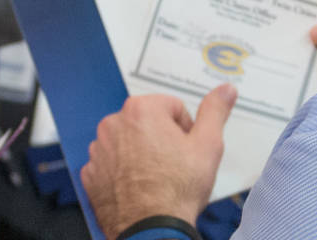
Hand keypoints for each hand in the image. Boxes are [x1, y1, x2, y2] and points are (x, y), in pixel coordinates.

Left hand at [82, 86, 235, 237]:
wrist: (150, 230)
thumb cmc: (178, 190)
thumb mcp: (208, 146)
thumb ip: (215, 112)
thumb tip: (225, 90)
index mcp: (141, 110)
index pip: (172, 107)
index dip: (186, 129)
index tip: (187, 150)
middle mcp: (113, 123)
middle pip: (148, 123)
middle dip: (162, 139)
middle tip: (175, 165)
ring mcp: (98, 149)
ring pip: (128, 142)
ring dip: (141, 154)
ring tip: (156, 178)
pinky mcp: (90, 173)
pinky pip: (111, 164)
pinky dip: (123, 172)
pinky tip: (138, 188)